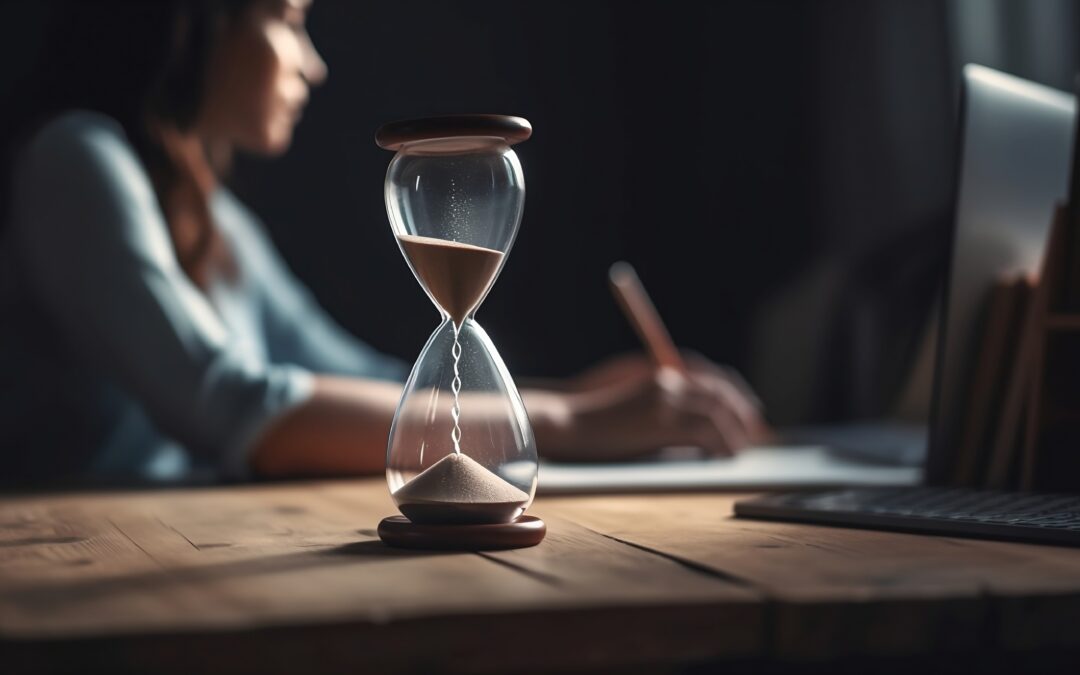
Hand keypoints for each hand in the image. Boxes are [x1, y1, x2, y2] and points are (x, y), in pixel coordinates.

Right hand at [548, 352, 769, 460]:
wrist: (570, 424)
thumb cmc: (596, 421)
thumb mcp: (634, 407)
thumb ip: (663, 408)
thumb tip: (694, 429)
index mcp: (661, 374)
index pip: (710, 379)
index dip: (734, 395)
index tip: (749, 413)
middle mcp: (668, 381)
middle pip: (720, 392)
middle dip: (742, 412)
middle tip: (756, 433)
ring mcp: (665, 399)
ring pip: (716, 411)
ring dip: (734, 430)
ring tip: (740, 448)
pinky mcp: (661, 420)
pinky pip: (704, 430)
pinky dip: (720, 442)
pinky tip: (724, 455)